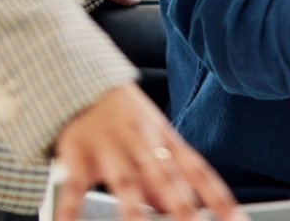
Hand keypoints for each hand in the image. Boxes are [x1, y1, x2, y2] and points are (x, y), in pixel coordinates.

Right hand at [53, 84, 243, 220]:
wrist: (84, 82)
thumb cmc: (126, 120)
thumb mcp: (152, 142)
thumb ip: (167, 177)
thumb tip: (178, 212)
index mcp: (165, 139)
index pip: (198, 172)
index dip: (218, 197)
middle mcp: (142, 143)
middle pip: (166, 179)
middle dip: (182, 208)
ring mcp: (110, 148)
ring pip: (127, 182)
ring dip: (134, 212)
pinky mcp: (77, 155)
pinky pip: (74, 187)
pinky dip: (71, 210)